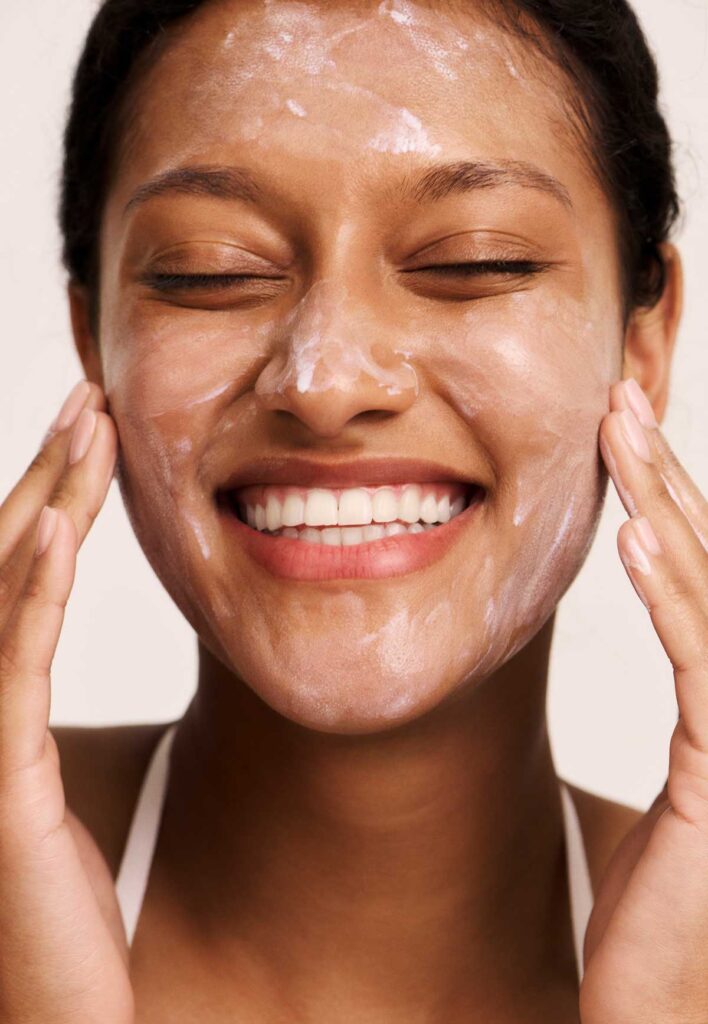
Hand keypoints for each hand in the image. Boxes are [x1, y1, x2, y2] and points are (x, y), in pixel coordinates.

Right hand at [0, 382, 132, 1023]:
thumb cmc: (59, 916)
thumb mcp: (57, 797)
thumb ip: (41, 722)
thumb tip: (52, 647)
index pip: (21, 575)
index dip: (53, 496)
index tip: (95, 430)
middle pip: (10, 564)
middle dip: (50, 474)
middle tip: (92, 397)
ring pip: (11, 596)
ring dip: (46, 504)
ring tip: (86, 426)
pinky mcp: (1, 783)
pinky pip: (15, 669)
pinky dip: (35, 595)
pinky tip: (54, 529)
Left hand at [579, 378, 707, 1023]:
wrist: (657, 1017)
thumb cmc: (650, 913)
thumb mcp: (654, 795)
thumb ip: (674, 719)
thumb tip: (638, 656)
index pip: (698, 577)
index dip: (665, 495)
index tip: (617, 430)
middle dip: (666, 476)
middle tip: (619, 397)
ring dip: (665, 506)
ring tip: (621, 432)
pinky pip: (701, 666)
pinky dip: (670, 594)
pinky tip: (635, 535)